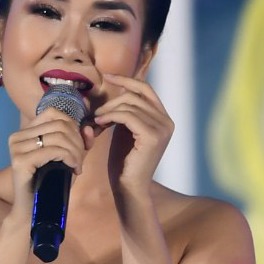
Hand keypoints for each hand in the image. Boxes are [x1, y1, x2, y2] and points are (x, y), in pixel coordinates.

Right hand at [5, 94, 88, 216]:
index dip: (72, 126)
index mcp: (25, 132)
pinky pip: (54, 150)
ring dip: (75, 151)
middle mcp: (17, 137)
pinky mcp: (21, 161)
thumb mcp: (68, 158)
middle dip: (77, 142)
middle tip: (80, 161)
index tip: (79, 146)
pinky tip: (74, 169)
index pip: (54, 113)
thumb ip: (79, 142)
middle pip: (59, 125)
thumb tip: (88, 127)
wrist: (33, 212)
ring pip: (58, 137)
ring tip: (78, 166)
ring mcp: (17, 148)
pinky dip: (70, 157)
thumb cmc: (50, 185)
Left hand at [89, 74, 174, 204]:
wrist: (128, 186)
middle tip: (96, 114)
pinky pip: (127, 115)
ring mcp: (162, 128)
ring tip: (96, 121)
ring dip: (108, 110)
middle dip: (112, 101)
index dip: (126, 80)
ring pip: (129, 104)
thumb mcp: (126, 129)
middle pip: (135, 95)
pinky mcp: (153, 136)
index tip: (107, 76)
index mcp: (163, 118)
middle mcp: (167, 121)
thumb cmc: (124, 161)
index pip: (145, 89)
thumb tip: (116, 87)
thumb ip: (126, 110)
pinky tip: (100, 123)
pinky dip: (110, 116)